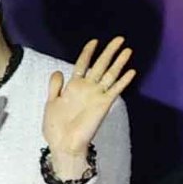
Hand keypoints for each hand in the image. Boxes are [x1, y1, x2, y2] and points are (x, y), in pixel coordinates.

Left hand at [44, 37, 137, 179]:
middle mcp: (87, 88)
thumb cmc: (55, 127)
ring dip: (119, 63)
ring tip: (128, 50)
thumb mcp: (50, 103)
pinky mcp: (104, 104)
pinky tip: (132, 72)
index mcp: (73, 86)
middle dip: (109, 52)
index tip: (94, 41)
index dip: (88, 52)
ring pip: (110, 74)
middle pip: (100, 65)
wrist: (63, 144)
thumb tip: (59, 71)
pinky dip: (123, 81)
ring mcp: (97, 95)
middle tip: (119, 39)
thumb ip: (55, 86)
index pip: (82, 64)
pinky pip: (115, 90)